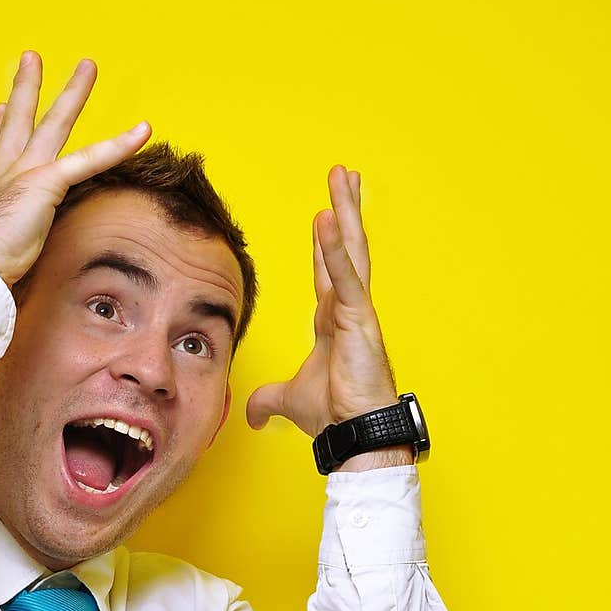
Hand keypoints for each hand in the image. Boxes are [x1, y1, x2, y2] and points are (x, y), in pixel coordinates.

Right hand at [0, 51, 150, 288]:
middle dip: (27, 88)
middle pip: (20, 120)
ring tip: (89, 66)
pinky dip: (119, 144)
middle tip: (31, 58)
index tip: (0, 108)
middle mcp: (5, 172)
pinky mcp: (47, 181)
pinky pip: (91, 157)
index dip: (0, 127)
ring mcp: (26, 172)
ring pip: (56, 122)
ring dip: (74, 92)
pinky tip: (142, 129)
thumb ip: (0, 250)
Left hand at [246, 166, 399, 438]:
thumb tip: (251, 415)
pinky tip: (326, 219)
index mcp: (333, 320)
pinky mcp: (359, 320)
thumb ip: (267, 400)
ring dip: (345, 212)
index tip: (325, 211)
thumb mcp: (287, 400)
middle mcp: (348, 309)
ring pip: (350, 251)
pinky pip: (345, 277)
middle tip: (342, 175)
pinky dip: (334, 249)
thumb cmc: (332, 416)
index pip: (328, 269)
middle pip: (344, 248)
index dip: (325, 240)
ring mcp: (357, 311)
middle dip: (343, 209)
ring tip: (342, 178)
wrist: (353, 436)